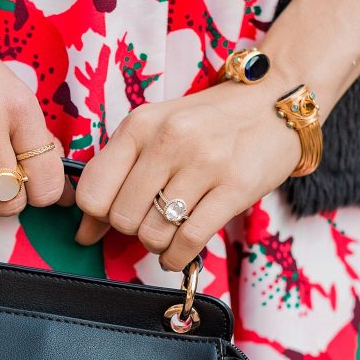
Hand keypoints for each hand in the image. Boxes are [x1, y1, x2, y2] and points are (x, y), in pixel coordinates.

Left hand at [74, 81, 301, 270]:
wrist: (275, 103)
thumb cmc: (208, 124)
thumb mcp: (156, 134)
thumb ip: (117, 175)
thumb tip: (83, 232)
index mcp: (140, 124)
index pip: (93, 190)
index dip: (98, 214)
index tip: (113, 215)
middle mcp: (169, 140)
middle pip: (122, 217)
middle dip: (131, 230)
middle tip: (149, 221)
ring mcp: (204, 163)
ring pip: (154, 233)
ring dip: (157, 245)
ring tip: (168, 233)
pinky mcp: (236, 187)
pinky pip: (189, 241)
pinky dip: (177, 257)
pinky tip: (178, 252)